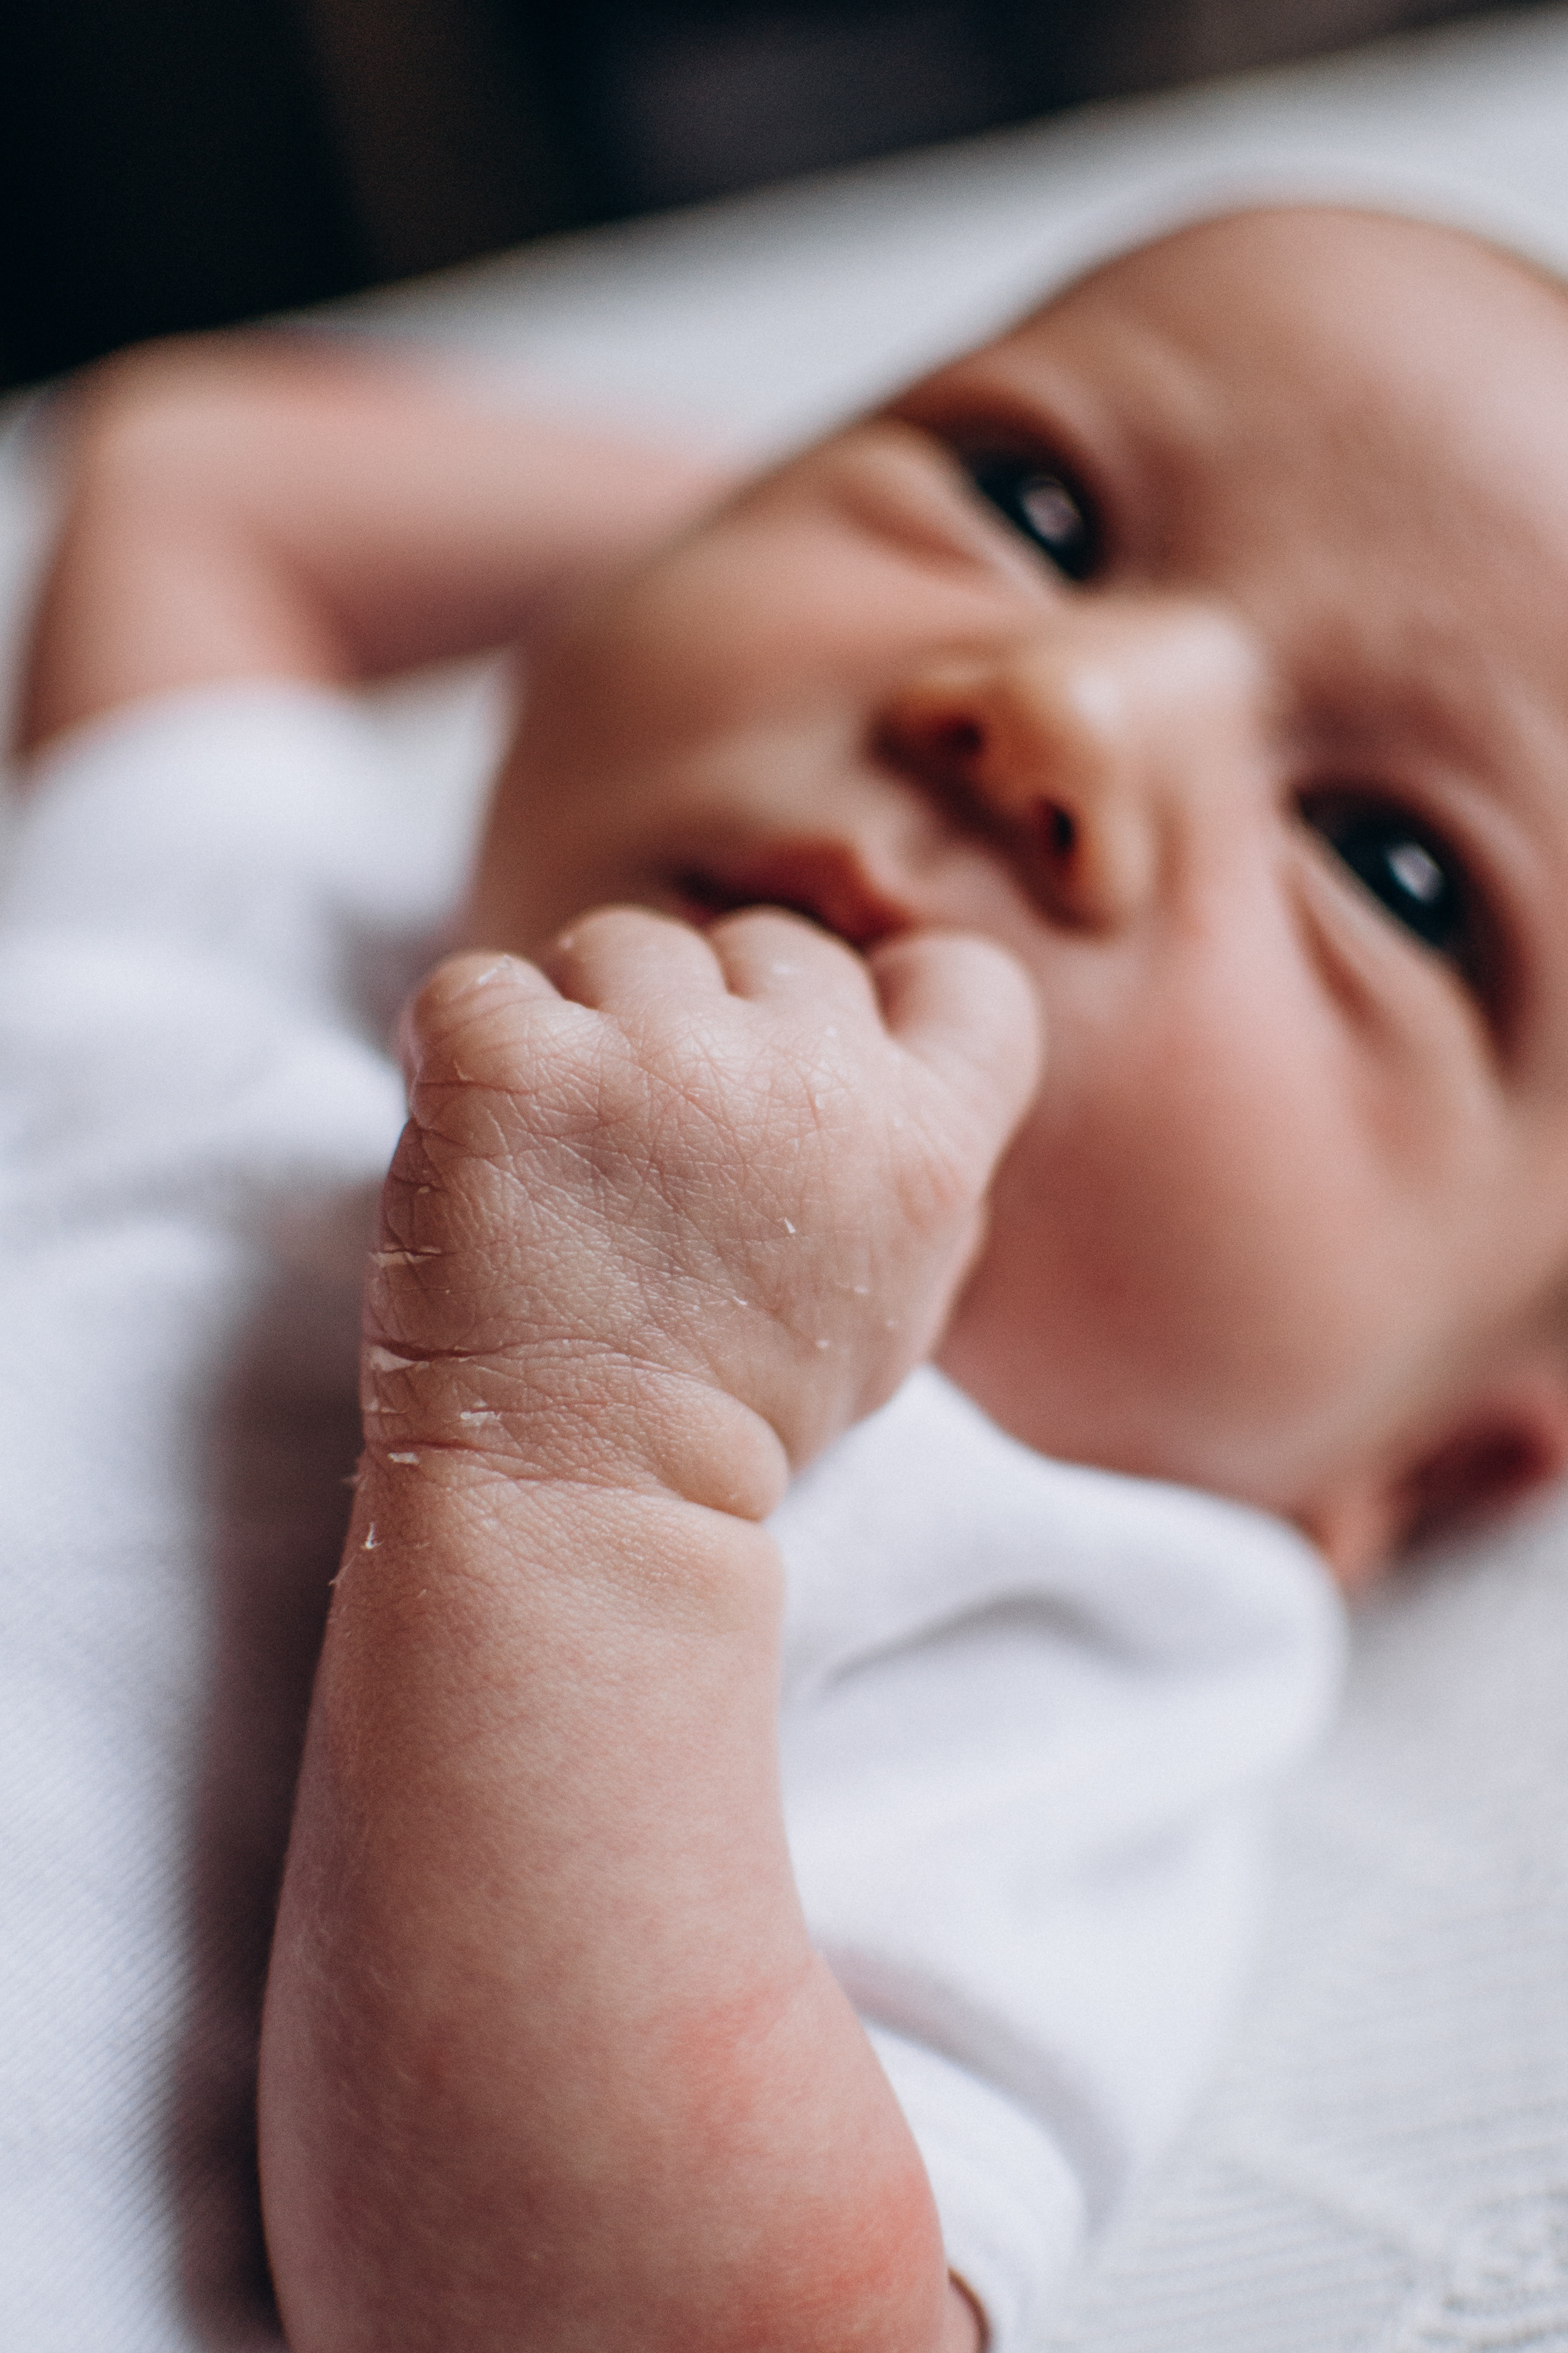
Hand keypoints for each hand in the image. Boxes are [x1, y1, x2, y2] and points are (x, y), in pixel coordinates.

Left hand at [367, 904, 1041, 1508]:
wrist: (579, 1498)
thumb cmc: (734, 1411)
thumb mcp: (893, 1302)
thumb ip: (910, 1165)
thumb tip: (892, 1049)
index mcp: (923, 1142)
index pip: (966, 978)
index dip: (888, 995)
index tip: (812, 1057)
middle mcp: (809, 1080)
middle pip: (766, 950)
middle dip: (707, 1024)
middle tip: (648, 1150)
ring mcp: (658, 1061)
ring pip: (622, 946)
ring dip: (584, 1027)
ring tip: (558, 1159)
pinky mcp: (514, 1065)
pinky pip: (478, 986)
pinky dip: (461, 1050)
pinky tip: (475, 1143)